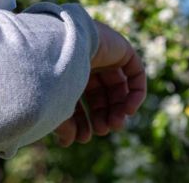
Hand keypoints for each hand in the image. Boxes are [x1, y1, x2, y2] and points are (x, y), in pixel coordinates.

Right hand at [54, 21, 146, 146]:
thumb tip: (68, 142)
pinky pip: (135, 73)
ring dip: (119, 109)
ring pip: (118, 87)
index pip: (78, 99)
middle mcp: (84, 61)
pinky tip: (128, 110)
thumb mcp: (57, 106)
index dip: (82, 121)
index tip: (82, 137)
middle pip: (100, 95)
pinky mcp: (121, 48)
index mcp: (65, 71)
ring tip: (116, 124)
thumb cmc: (52, 76)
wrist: (59, 47)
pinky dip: (136, 93)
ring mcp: (104, 54)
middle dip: (103, 116)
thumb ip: (64, 125)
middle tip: (103, 130)